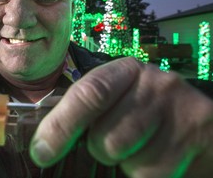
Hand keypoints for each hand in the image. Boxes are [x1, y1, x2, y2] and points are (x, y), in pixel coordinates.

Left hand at [30, 57, 212, 176]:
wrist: (198, 122)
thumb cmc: (145, 111)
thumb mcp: (116, 100)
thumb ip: (85, 111)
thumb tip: (42, 144)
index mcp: (125, 70)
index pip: (88, 94)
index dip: (60, 126)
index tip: (41, 151)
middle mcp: (154, 83)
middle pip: (105, 136)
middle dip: (98, 149)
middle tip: (108, 144)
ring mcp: (178, 110)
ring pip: (129, 160)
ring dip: (125, 163)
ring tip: (138, 146)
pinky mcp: (195, 137)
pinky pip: (151, 174)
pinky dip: (146, 174)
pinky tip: (157, 156)